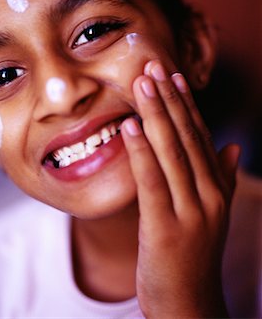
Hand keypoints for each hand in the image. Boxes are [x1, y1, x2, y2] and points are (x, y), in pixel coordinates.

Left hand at [121, 60, 239, 318]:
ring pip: (171, 152)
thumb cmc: (192, 254)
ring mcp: (190, 211)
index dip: (185, 104)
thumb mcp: (212, 213)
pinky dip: (141, 150)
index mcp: (215, 187)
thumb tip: (232, 146)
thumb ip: (224, 178)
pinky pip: (152, 181)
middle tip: (151, 67)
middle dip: (167, 99)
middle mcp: (208, 194)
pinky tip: (130, 125)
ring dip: (156, 114)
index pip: (199, 135)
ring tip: (142, 84)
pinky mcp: (167, 228)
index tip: (172, 76)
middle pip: (185, 136)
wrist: (188, 304)